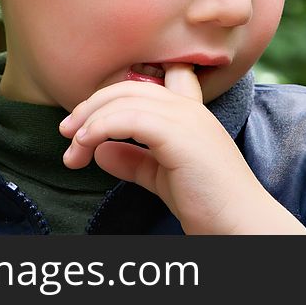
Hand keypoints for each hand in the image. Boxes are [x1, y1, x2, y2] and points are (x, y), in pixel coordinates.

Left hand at [59, 64, 305, 233]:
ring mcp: (186, 117)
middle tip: (67, 133)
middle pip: (128, 87)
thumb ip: (134, 161)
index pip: (151, 80)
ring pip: (123, 99)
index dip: (117, 91)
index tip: (90, 120)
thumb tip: (100, 151)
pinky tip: (86, 147)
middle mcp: (188, 107)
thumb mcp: (161, 177)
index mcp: (190, 111)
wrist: (238, 224)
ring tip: (72, 150)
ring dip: (89, 122)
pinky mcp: (178, 135)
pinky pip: (128, 119)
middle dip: (91, 106)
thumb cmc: (207, 203)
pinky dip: (99, 129)